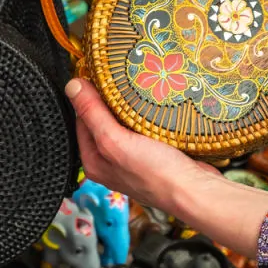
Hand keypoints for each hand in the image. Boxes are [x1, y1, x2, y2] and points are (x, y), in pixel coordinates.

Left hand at [65, 79, 207, 212]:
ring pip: (126, 123)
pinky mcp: (155, 154)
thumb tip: (72, 86)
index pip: (82, 120)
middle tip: (118, 78)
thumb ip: (93, 114)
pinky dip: (147, 116)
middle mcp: (110, 161)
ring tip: (136, 86)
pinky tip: (152, 104)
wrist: (195, 190)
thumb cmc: (155, 172)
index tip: (97, 76)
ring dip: (130, 107)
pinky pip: (145, 128)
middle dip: (110, 101)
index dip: (87, 97)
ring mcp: (134, 159)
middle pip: (103, 121)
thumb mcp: (115, 140)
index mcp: (93, 161)